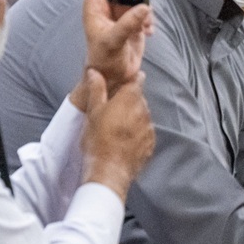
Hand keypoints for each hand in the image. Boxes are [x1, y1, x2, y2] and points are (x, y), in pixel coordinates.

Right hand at [77, 70, 153, 199]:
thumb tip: (95, 71)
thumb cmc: (98, 140)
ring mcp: (149, 129)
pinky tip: (123, 140)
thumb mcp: (93, 111)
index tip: (123, 82)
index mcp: (130, 99)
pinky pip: (144, 133)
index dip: (131, 79)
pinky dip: (136, 134)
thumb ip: (96, 89)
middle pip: (139, 99)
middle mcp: (144, 111)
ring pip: (142, 116)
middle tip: (112, 109)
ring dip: (133, 118)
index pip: (137, 81)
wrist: (108, 171)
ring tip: (116, 128)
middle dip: (128, 101)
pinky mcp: (150, 145)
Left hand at [79, 0, 151, 93]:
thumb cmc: (103, 58)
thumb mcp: (113, 40)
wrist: (113, 76)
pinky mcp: (134, 21)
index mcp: (95, 3)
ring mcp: (121, 12)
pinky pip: (145, 11)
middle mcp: (107, 4)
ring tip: (144, 20)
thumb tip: (144, 7)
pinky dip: (149, 19)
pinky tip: (147, 32)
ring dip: (144, 4)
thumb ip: (128, 24)